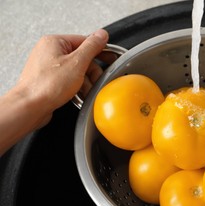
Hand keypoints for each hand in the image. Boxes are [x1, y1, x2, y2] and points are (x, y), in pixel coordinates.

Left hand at [0, 29, 108, 154]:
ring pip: (76, 71)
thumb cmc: (47, 85)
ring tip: (87, 92)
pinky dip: (76, 88)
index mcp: (55, 42)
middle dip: (92, 72)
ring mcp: (49, 67)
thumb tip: (101, 35)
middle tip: (98, 81)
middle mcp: (50, 52)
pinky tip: (79, 96)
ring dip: (85, 83)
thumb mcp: (77, 63)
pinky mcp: (49, 81)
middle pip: (82, 58)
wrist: (30, 107)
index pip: (84, 41)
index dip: (100, 51)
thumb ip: (92, 47)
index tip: (110, 58)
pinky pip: (69, 81)